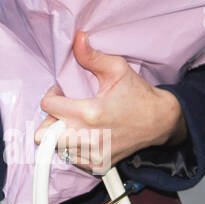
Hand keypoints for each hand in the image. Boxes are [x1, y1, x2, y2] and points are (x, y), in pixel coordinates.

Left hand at [34, 30, 185, 173]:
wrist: (161, 121)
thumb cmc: (138, 94)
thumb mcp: (117, 69)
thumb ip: (91, 56)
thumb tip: (77, 38)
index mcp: (90, 114)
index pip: (47, 106)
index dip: (52, 95)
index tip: (64, 93)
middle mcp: (89, 138)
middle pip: (43, 135)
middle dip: (50, 120)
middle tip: (66, 111)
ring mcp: (94, 155)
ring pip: (56, 148)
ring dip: (61, 134)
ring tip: (77, 122)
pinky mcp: (99, 165)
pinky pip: (71, 159)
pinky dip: (73, 148)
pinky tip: (87, 134)